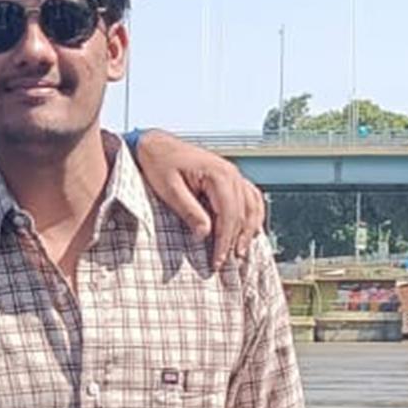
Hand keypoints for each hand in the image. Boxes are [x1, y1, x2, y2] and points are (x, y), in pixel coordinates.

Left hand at [132, 129, 264, 268]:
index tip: (217, 260)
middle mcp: (231, 173)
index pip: (229, 215)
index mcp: (218, 174)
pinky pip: (250, 196)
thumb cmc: (159, 162)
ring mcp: (233, 173)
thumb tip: (205, 234)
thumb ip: (189, 211)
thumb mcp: (169, 189)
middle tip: (225, 262)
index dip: (224, 241)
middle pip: (242, 213)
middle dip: (235, 240)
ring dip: (248, 229)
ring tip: (240, 251)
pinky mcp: (229, 176)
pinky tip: (248, 228)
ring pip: (252, 206)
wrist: (155, 144)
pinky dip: (252, 214)